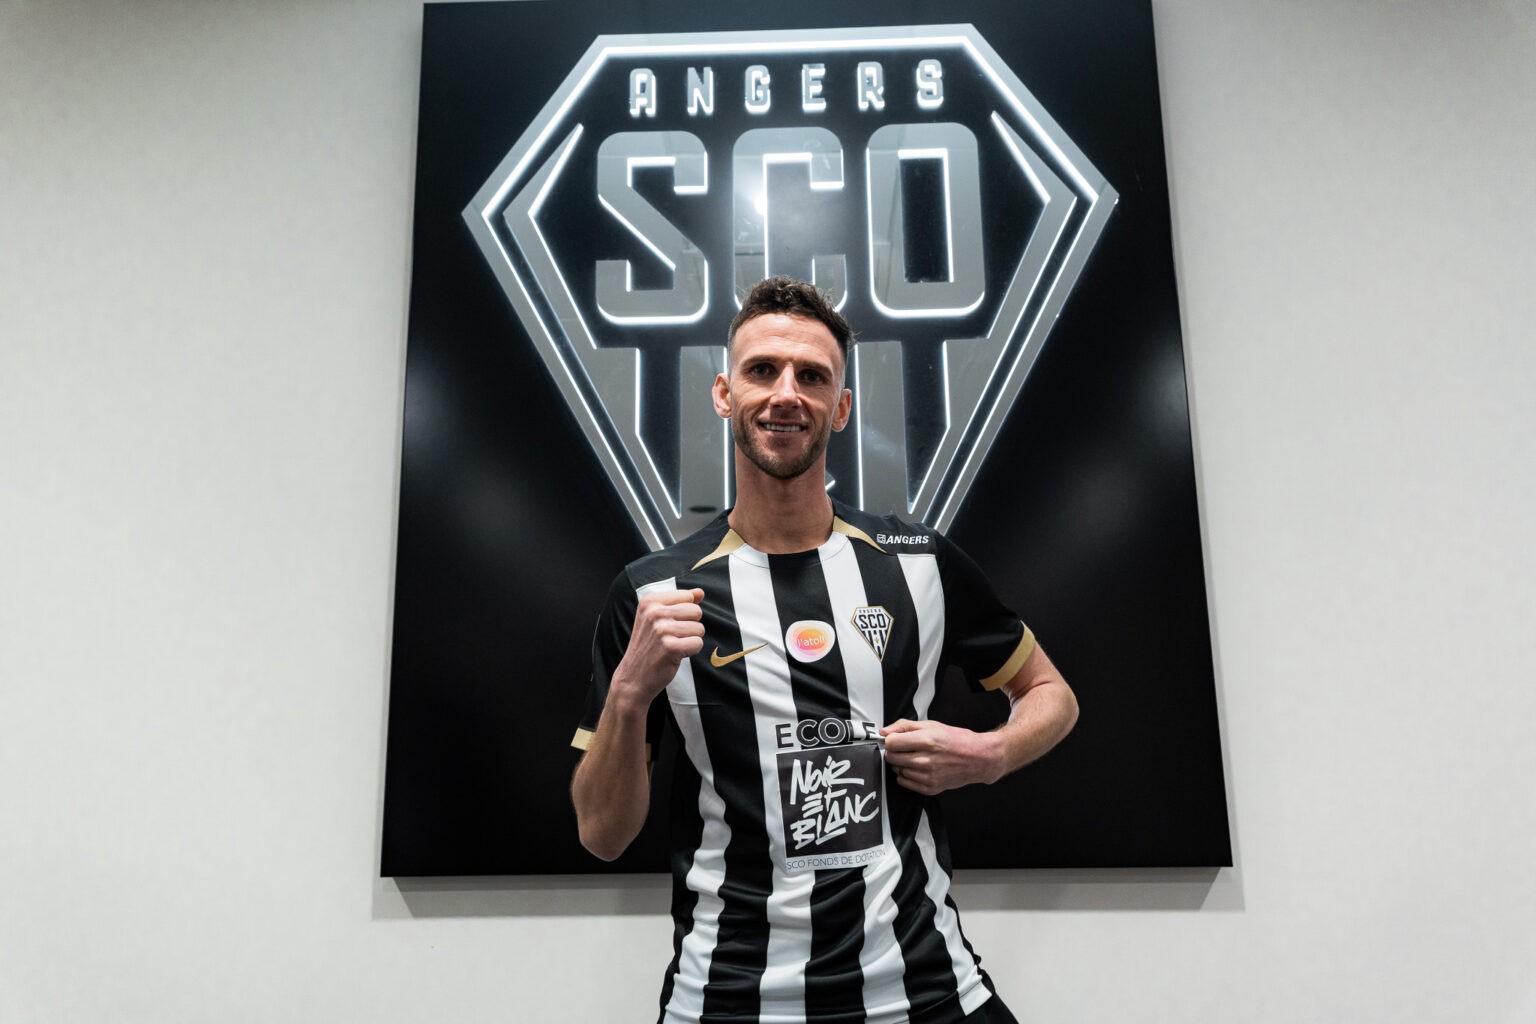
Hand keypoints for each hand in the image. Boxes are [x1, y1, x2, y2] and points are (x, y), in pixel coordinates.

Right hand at [613, 588, 705, 703]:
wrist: (633, 677)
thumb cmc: (648, 647)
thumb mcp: (657, 619)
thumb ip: (680, 602)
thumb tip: (700, 592)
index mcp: (650, 601)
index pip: (687, 596)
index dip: (685, 613)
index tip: (669, 624)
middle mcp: (654, 612)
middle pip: (696, 611)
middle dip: (691, 626)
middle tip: (673, 638)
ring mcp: (661, 629)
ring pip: (699, 628)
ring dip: (690, 640)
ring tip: (673, 647)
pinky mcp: (670, 647)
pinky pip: (698, 643)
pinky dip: (691, 651)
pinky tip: (676, 655)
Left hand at [881, 719, 1001, 795]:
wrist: (978, 758)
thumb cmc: (956, 740)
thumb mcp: (931, 724)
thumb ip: (904, 726)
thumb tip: (884, 731)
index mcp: (927, 740)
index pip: (891, 743)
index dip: (891, 740)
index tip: (896, 739)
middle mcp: (926, 760)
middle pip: (891, 757)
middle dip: (895, 751)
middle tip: (906, 748)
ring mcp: (928, 776)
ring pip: (897, 771)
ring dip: (901, 764)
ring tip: (916, 757)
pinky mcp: (930, 788)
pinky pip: (905, 782)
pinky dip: (907, 775)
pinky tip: (918, 768)